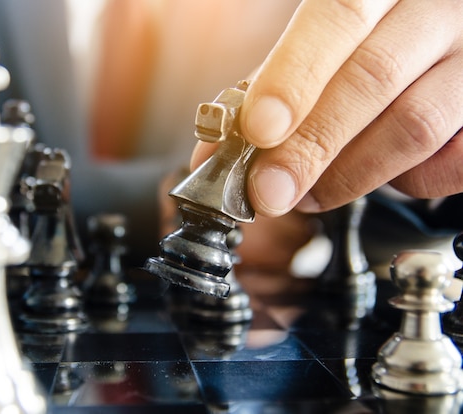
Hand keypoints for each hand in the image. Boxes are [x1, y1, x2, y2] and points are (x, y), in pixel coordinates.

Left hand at [194, 0, 462, 216]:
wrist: (443, 40)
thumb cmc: (377, 45)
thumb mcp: (327, 44)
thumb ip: (279, 85)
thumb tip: (222, 150)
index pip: (336, 17)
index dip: (292, 77)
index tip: (257, 131)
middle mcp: (439, 7)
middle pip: (371, 77)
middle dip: (309, 146)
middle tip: (268, 191)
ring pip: (413, 124)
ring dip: (347, 174)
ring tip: (308, 194)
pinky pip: (450, 161)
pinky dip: (406, 181)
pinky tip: (379, 174)